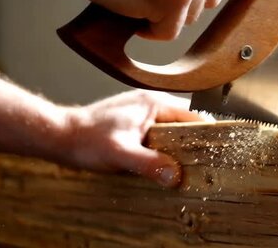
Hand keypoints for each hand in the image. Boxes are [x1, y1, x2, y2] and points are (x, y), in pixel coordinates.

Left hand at [62, 90, 202, 186]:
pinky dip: (165, 146)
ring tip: (187, 165)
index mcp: (153, 103)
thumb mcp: (120, 154)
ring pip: (171, 128)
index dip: (207, 132)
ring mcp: (141, 112)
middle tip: (204, 162)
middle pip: (184, 122)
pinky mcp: (133, 123)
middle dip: (194, 141)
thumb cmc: (86, 139)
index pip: (192, 115)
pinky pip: (158, 133)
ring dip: (178, 145)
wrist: (59, 135)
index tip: (218, 149)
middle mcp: (150, 103)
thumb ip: (149, 163)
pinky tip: (163, 162)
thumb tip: (175, 175)